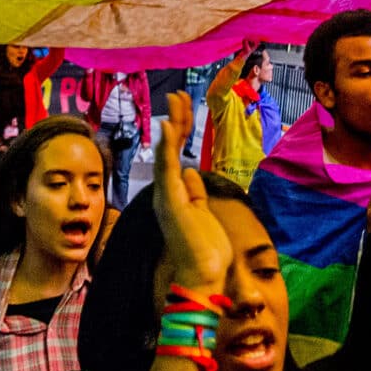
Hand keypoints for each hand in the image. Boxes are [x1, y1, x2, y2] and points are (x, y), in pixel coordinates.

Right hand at [153, 91, 232, 294]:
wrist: (203, 274)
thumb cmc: (205, 249)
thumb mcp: (203, 213)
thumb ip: (194, 193)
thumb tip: (190, 172)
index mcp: (174, 194)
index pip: (175, 155)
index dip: (178, 132)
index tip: (182, 110)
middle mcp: (166, 192)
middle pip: (170, 149)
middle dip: (176, 121)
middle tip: (179, 97)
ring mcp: (167, 196)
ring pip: (167, 153)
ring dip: (172, 125)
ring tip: (175, 102)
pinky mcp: (171, 201)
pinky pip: (166, 168)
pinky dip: (165, 147)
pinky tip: (166, 127)